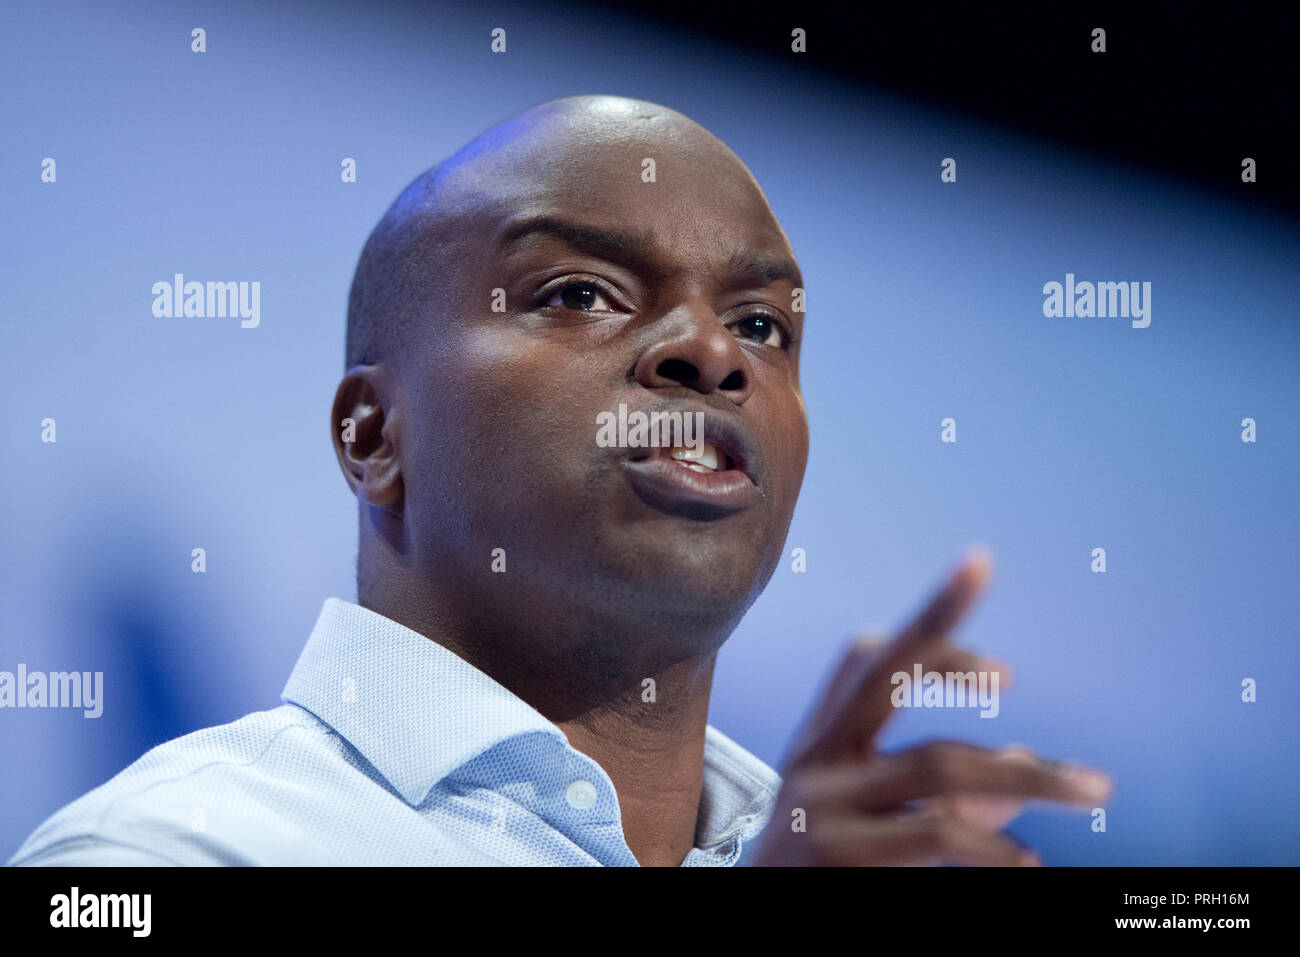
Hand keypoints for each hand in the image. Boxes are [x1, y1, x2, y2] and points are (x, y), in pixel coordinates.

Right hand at [749, 549, 1111, 864]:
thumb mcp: (863, 818)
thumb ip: (934, 789)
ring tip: (1091, 791)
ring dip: (1027, 772)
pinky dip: (993, 844)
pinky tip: (1023, 859)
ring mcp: (821, 806)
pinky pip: (937, 833)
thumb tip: (1020, 773)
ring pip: (940, 764)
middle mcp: (815, 760)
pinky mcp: (838, 857)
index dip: (929, 627)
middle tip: (1017, 664)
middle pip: (885, 679)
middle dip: (952, 649)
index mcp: (821, 741)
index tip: (995, 623)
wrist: (756, 925)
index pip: (868, 660)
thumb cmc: (819, 869)